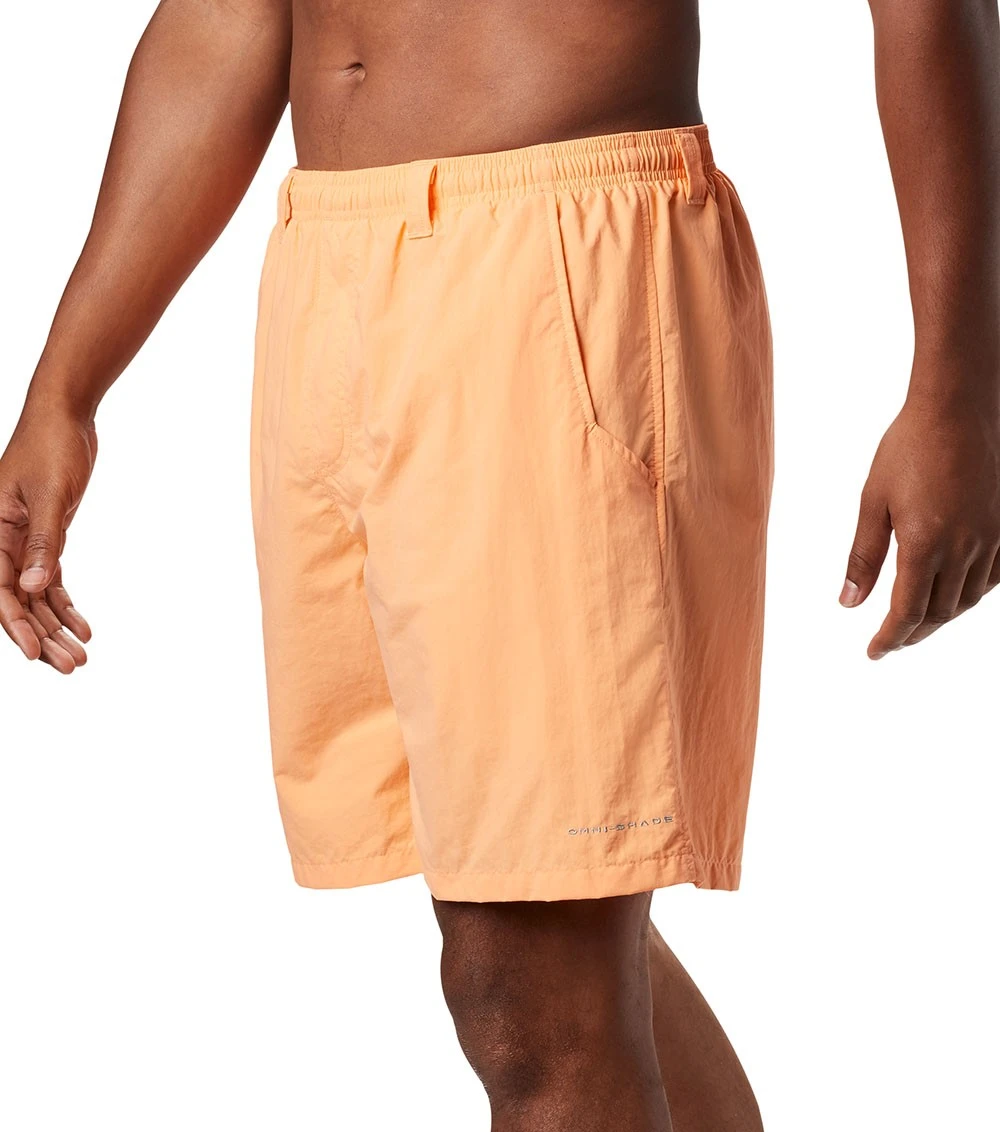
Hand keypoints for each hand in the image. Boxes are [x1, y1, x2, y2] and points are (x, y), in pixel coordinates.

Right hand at [0, 404, 96, 672]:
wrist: (64, 417)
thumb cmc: (51, 447)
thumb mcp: (51, 495)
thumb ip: (43, 542)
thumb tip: (31, 588)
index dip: (16, 626)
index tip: (37, 655)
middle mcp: (1, 541)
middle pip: (17, 601)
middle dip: (43, 636)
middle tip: (74, 666)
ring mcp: (22, 542)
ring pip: (35, 595)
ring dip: (56, 626)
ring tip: (83, 656)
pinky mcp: (44, 538)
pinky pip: (50, 580)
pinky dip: (65, 604)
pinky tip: (84, 628)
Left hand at [841, 393, 999, 658]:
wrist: (957, 408)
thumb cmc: (908, 448)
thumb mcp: (872, 502)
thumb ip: (862, 557)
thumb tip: (848, 603)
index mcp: (925, 545)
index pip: (907, 612)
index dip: (889, 638)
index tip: (873, 652)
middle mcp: (964, 548)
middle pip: (939, 612)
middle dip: (912, 634)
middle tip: (891, 642)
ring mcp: (991, 538)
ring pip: (967, 599)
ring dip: (940, 618)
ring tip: (916, 624)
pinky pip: (992, 578)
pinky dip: (970, 595)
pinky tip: (955, 594)